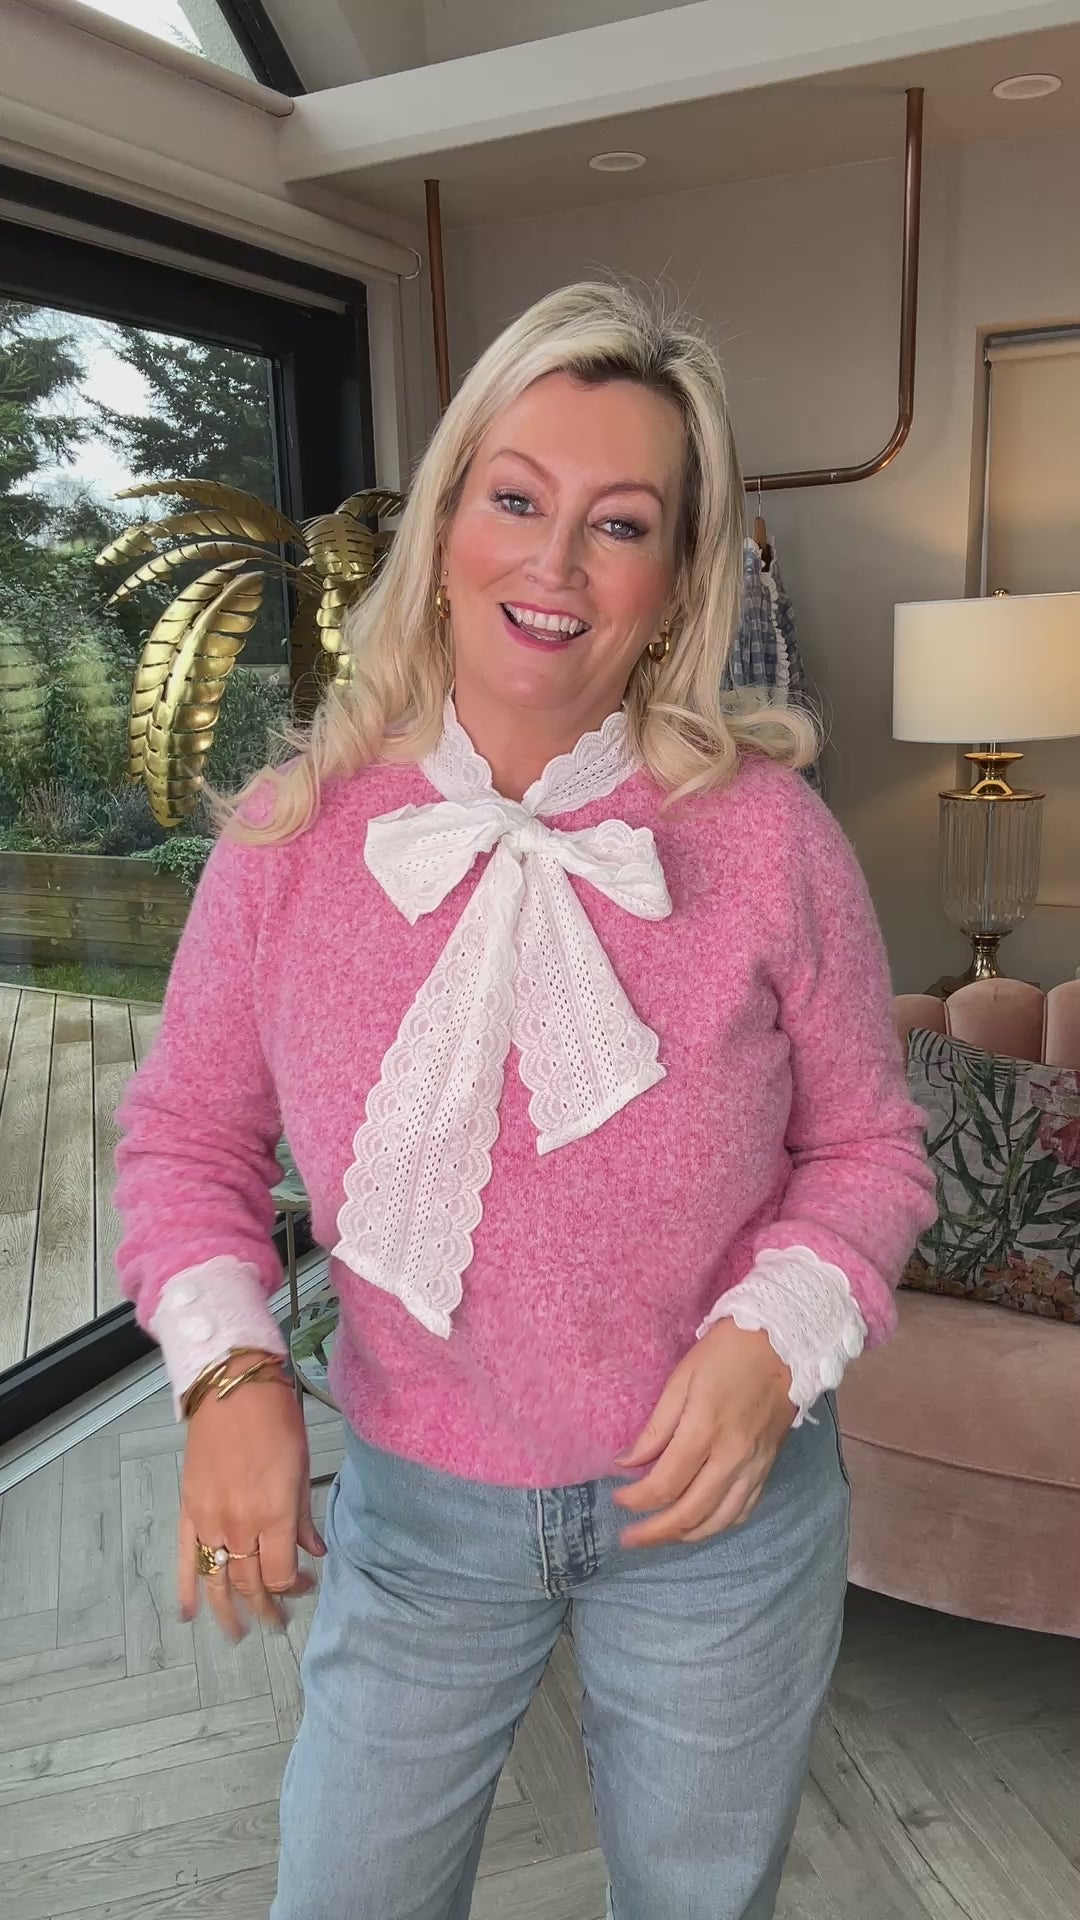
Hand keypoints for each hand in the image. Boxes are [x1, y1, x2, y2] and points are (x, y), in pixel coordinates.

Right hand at [177, 1357, 325, 1639]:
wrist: (231, 1389)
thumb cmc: (276, 1421)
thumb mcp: (301, 1468)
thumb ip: (304, 1518)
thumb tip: (315, 1552)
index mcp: (274, 1515)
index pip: (282, 1574)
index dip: (296, 1588)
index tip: (307, 1584)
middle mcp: (241, 1525)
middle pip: (251, 1583)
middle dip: (266, 1608)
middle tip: (278, 1622)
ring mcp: (210, 1521)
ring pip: (217, 1581)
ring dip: (228, 1612)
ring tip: (238, 1634)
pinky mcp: (188, 1511)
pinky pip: (185, 1559)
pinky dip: (187, 1589)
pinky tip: (189, 1615)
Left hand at [613, 1321, 795, 1548]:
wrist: (785, 1341)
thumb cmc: (727, 1352)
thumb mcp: (682, 1377)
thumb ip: (656, 1426)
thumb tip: (627, 1462)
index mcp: (705, 1430)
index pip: (665, 1484)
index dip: (636, 1499)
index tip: (617, 1498)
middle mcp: (732, 1456)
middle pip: (690, 1513)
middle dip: (655, 1532)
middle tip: (629, 1538)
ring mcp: (754, 1465)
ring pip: (719, 1520)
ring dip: (686, 1535)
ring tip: (659, 1537)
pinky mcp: (769, 1466)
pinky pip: (744, 1510)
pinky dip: (719, 1524)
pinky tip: (701, 1523)